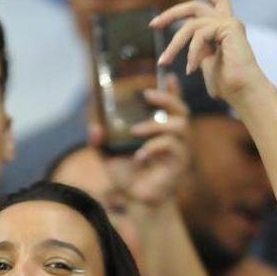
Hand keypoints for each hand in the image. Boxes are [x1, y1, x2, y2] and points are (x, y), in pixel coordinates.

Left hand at [99, 82, 192, 207]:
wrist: (137, 200)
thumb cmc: (128, 174)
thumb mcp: (109, 155)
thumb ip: (101, 141)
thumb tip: (94, 127)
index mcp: (161, 127)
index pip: (171, 103)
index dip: (172, 88)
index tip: (166, 75)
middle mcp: (175, 135)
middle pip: (181, 108)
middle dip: (166, 98)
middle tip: (146, 95)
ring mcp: (180, 148)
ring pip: (180, 125)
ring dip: (156, 124)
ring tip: (136, 131)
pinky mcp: (180, 163)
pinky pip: (172, 147)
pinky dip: (154, 147)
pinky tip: (140, 156)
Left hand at [152, 0, 267, 105]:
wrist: (243, 92)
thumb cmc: (226, 85)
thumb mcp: (205, 63)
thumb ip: (198, 50)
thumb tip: (187, 48)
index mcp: (224, 28)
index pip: (214, 1)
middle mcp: (229, 22)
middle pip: (196, 7)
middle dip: (172, 14)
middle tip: (153, 24)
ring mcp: (230, 23)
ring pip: (192, 25)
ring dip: (174, 44)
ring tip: (164, 62)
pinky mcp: (230, 27)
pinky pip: (200, 34)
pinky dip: (192, 52)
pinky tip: (191, 69)